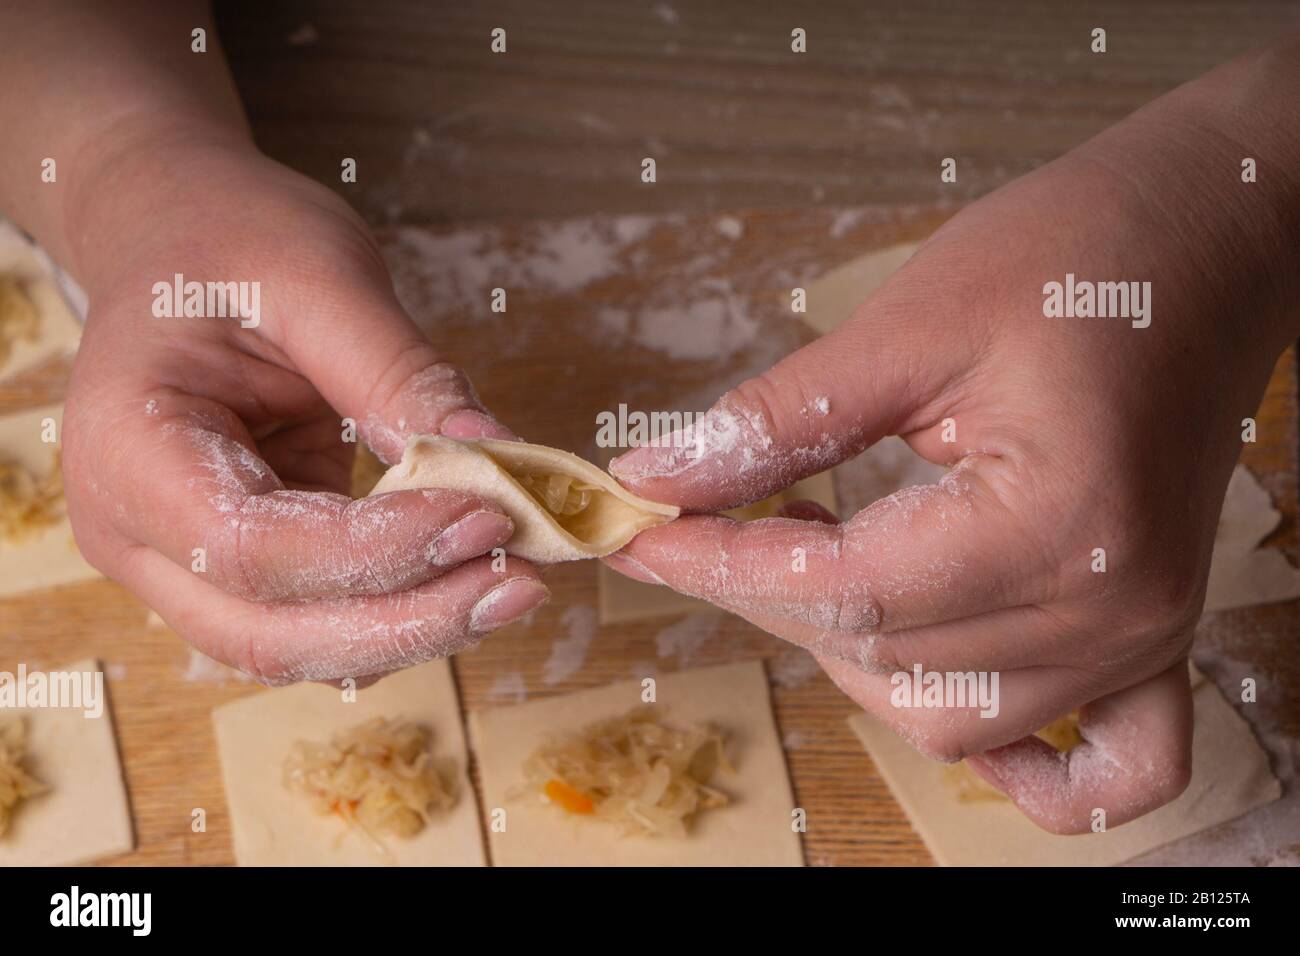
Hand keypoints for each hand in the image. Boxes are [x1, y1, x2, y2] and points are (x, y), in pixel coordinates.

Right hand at [62, 137, 547, 683]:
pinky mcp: (238, 567)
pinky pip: (318, 618)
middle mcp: (134, 531)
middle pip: (270, 633)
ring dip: (412, 630)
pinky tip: (471, 575)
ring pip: (297, 646)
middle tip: (520, 584)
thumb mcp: (320, 278)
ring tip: (512, 584)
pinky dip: (398, 609)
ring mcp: (178, 562)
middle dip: (406, 622)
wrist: (177, 241)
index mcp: (126, 447)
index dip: (378, 550)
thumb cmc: (229, 242)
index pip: (251, 546)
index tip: (488, 516)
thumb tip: (499, 462)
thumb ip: (402, 375)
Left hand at [606, 42, 1298, 831]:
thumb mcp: (908, 324)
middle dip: (769, 597)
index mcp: (1056, 523)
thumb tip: (656, 482)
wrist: (1207, 243)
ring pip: (949, 720)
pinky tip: (942, 691)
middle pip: (883, 656)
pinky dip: (1020, 764)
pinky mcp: (1153, 634)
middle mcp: (1107, 609)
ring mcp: (1140, 638)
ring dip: (854, 658)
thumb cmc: (1075, 257)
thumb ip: (776, 420)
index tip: (643, 536)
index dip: (723, 568)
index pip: (844, 592)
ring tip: (807, 566)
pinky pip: (1099, 769)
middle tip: (702, 529)